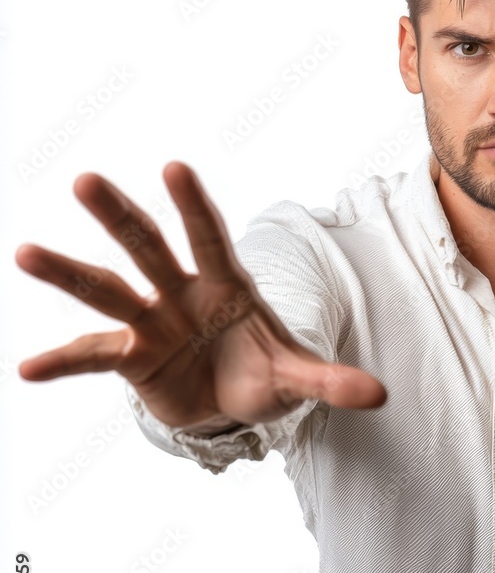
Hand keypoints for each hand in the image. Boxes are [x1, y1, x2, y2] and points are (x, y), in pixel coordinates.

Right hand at [15, 162, 386, 430]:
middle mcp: (181, 293)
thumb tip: (381, 395)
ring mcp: (151, 322)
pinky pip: (92, 356)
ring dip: (69, 273)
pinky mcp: (130, 356)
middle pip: (148, 248)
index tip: (174, 167)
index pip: (210, 238)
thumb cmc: (263, 373)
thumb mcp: (297, 378)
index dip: (195, 206)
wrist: (230, 405)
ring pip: (108, 289)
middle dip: (120, 217)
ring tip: (24, 252)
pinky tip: (27, 370)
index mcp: (226, 286)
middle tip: (85, 180)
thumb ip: (331, 382)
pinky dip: (63, 362)